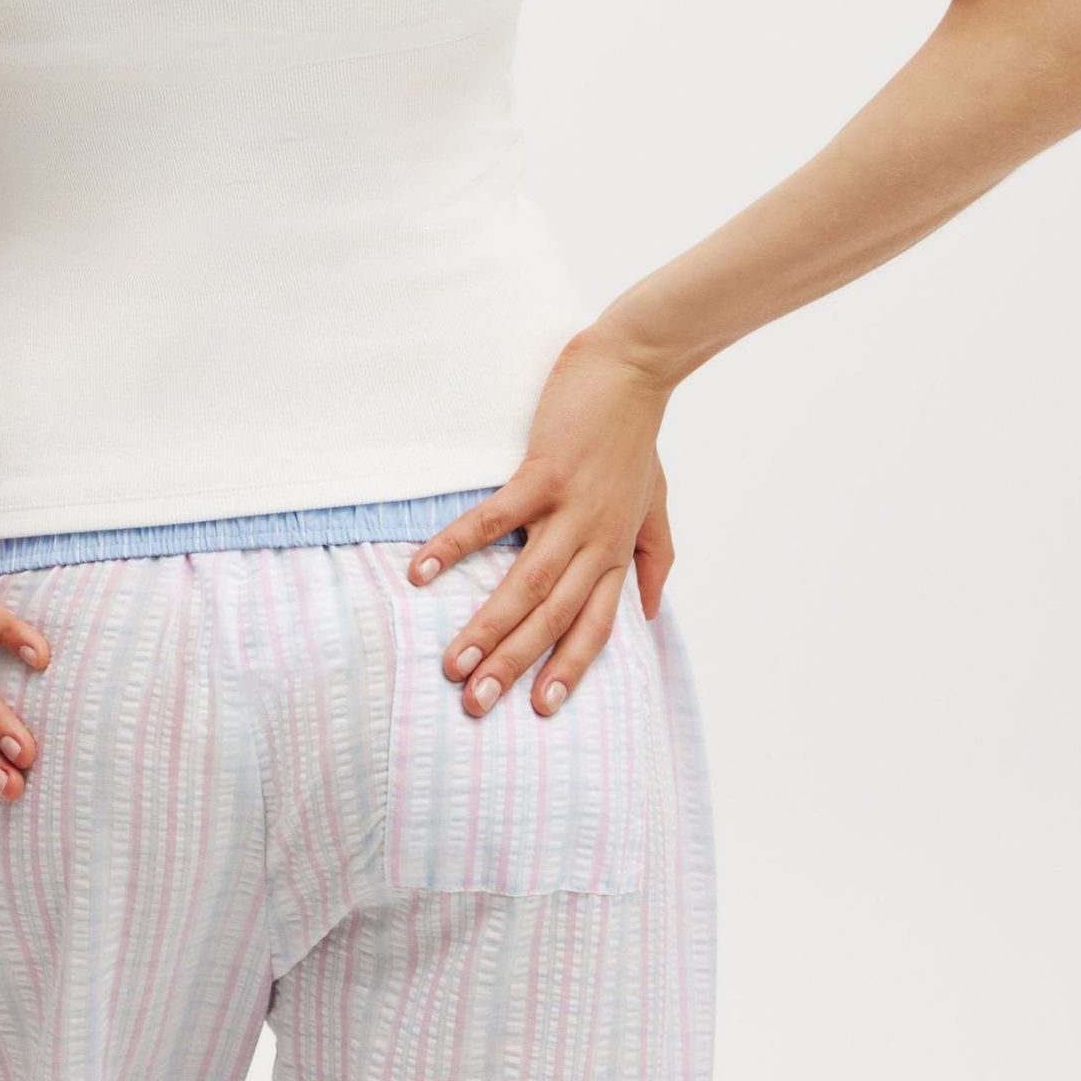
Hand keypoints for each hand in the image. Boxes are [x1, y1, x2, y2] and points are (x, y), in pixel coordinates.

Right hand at [406, 326, 672, 717]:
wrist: (636, 369)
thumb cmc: (637, 435)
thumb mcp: (657, 503)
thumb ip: (655, 558)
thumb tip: (650, 612)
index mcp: (616, 551)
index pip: (593, 626)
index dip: (568, 670)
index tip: (540, 712)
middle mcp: (595, 540)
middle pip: (553, 617)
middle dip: (514, 665)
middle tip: (474, 705)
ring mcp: (569, 509)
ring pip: (526, 583)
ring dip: (488, 626)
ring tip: (453, 662)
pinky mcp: (543, 473)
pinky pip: (494, 520)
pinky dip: (456, 546)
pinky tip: (423, 571)